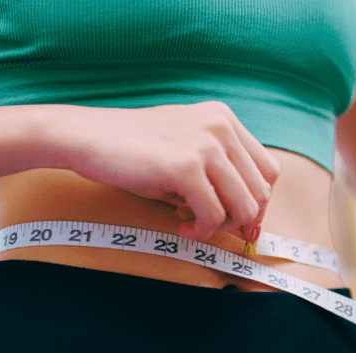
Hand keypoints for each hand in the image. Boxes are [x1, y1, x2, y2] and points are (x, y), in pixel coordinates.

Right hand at [54, 101, 279, 241]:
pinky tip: (180, 227)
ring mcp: (206, 145)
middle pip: (262, 192)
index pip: (268, 170)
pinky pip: (214, 216)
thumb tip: (249, 222)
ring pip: (245, 208)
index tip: (241, 226)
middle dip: (240, 220)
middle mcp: (221, 127)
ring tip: (192, 226)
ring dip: (221, 228)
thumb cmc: (132, 150)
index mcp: (224, 119)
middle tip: (209, 227)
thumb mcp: (183, 150)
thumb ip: (217, 174)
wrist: (87, 138)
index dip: (259, 204)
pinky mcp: (186, 167)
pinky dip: (201, 231)